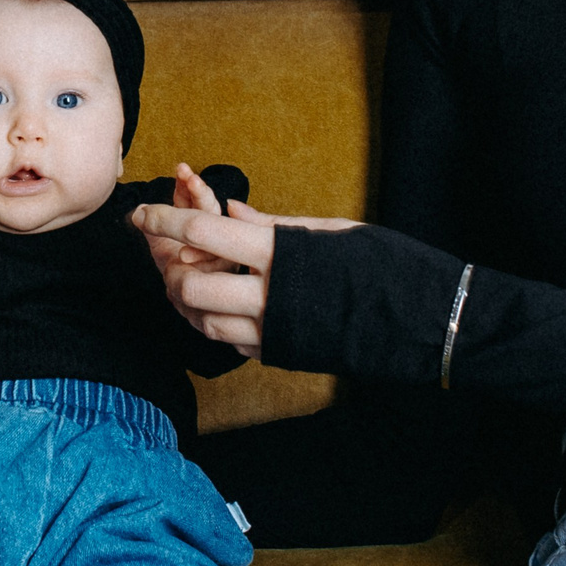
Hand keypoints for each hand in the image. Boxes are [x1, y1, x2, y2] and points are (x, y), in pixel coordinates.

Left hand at [129, 182, 359, 355]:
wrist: (425, 320)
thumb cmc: (382, 264)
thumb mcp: (329, 229)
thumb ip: (271, 224)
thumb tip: (227, 212)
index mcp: (281, 253)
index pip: (202, 233)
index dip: (164, 221)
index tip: (140, 213)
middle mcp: (270, 296)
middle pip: (189, 287)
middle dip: (172, 273)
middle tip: (175, 258)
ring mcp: (273, 330)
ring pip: (202, 321)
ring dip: (189, 301)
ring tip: (196, 280)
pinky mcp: (279, 354)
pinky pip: (228, 341)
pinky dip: (215, 322)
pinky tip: (225, 304)